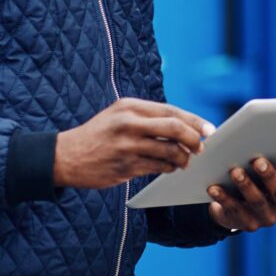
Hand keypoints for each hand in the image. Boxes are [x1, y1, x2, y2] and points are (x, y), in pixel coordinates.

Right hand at [53, 98, 214, 189]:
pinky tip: (169, 167)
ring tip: (184, 161)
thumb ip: (146, 118)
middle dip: (193, 139)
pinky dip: (169, 168)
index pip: (170, 111)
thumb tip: (183, 126)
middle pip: (174, 128)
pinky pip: (158, 167)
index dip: (194, 121)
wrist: (66, 156)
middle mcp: (129, 123)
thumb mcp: (118, 116)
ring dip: (183, 158)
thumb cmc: (97, 135)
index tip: (209, 129)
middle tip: (200, 147)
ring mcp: (127, 146)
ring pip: (169, 151)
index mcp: (129, 106)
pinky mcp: (125, 166)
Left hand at [206, 147, 275, 231]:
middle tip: (258, 161)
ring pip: (257, 201)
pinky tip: (213, 188)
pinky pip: (234, 210)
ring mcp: (266, 218)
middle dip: (268, 175)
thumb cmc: (254, 181)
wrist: (237, 210)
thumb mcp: (264, 172)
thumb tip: (261, 137)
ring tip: (235, 171)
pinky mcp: (247, 225)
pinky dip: (223, 198)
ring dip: (246, 185)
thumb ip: (268, 159)